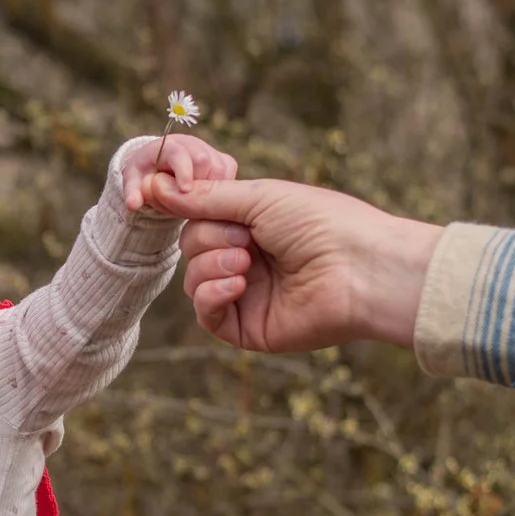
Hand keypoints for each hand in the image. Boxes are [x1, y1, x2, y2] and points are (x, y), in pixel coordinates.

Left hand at [121, 133, 236, 212]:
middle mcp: (194, 146)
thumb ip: (133, 192)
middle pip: (205, 163)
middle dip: (197, 186)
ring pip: (221, 173)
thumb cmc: (147, 174)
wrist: (161, 165)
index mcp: (170, 145)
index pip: (180, 154)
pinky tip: (208, 200)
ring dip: (209, 192)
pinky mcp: (226, 163)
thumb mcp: (135, 181)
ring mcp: (212, 153)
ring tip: (192, 204)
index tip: (185, 190)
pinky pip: (231, 179)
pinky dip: (222, 193)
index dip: (184, 171)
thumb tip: (132, 205)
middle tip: (184, 205)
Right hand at [141, 178, 443, 351]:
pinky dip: (211, 295)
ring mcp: (248, 296)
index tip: (177, 200)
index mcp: (254, 227)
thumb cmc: (321, 223)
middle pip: (191, 250)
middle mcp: (249, 261)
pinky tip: (237, 284)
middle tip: (245, 238)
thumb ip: (205, 198)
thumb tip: (154, 187)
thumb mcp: (258, 198)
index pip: (199, 220)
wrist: (359, 268)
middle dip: (208, 239)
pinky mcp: (248, 328)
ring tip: (245, 262)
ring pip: (193, 282)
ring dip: (211, 266)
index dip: (193, 213)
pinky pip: (206, 314)